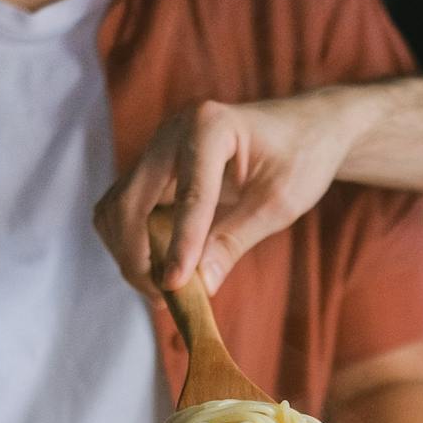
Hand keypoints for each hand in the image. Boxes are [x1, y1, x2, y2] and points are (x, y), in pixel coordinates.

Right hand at [93, 91, 360, 296]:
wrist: (305, 129)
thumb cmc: (300, 159)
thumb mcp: (278, 204)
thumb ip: (235, 241)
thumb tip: (201, 286)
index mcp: (210, 126)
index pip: (189, 195)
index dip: (180, 246)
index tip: (174, 287)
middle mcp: (172, 131)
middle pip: (129, 201)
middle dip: (136, 255)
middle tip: (163, 296)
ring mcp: (157, 149)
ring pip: (116, 208)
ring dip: (128, 252)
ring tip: (161, 287)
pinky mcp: (153, 169)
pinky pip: (124, 210)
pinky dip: (132, 243)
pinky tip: (160, 267)